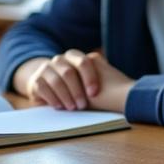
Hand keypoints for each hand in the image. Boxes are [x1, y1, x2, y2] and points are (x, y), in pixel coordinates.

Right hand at [17, 50, 132, 111]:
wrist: (49, 82)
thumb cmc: (77, 83)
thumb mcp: (89, 78)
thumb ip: (100, 76)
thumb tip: (127, 88)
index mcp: (74, 56)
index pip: (84, 62)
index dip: (90, 77)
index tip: (95, 93)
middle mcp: (59, 60)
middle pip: (69, 72)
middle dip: (77, 90)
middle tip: (83, 105)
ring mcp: (46, 68)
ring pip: (56, 80)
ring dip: (66, 95)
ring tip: (74, 108)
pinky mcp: (36, 80)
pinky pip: (43, 87)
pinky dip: (53, 98)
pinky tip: (60, 106)